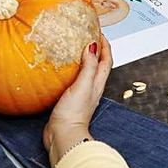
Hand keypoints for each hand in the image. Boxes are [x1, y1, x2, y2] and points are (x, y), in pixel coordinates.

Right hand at [45, 38, 111, 166]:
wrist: (63, 135)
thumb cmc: (74, 114)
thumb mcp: (83, 86)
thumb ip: (89, 67)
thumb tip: (93, 46)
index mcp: (98, 83)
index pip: (106, 60)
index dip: (105, 45)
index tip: (99, 32)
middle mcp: (92, 88)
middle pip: (99, 65)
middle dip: (96, 49)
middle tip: (88, 36)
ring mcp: (82, 94)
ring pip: (87, 72)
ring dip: (84, 59)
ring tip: (75, 48)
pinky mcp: (70, 100)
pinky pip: (74, 80)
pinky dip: (71, 71)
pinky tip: (61, 69)